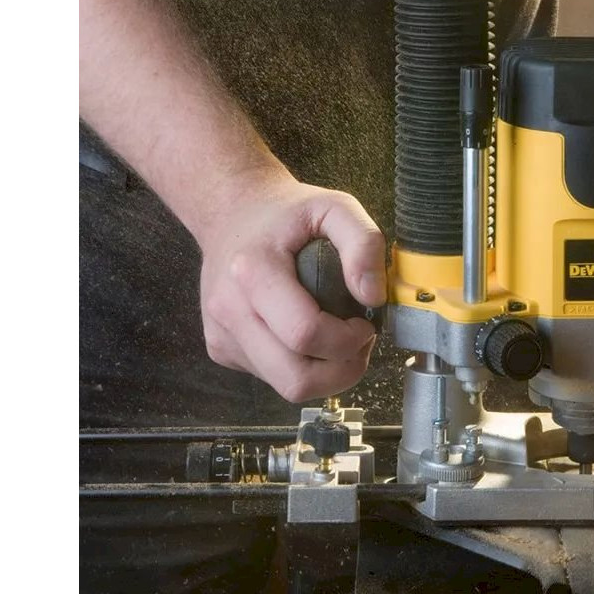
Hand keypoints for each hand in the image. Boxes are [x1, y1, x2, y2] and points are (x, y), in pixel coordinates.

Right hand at [196, 168, 386, 402]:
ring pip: (284, 386)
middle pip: (295, 379)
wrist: (231, 211)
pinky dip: (298, 366)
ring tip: (337, 341)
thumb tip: (373, 297)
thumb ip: (363, 244)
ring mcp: (221, 333)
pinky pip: (270, 377)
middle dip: (341, 372)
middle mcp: (229, 308)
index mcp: (253, 270)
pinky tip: (306, 337)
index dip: (348, 341)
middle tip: (358, 344)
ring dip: (323, 375)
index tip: (365, 324)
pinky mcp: (220, 348)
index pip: (305, 334)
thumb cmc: (286, 214)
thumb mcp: (335, 207)